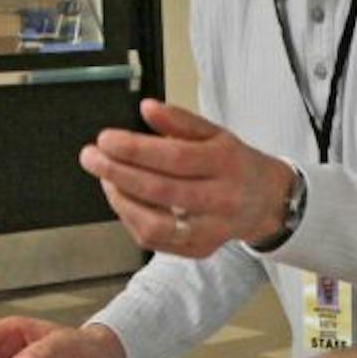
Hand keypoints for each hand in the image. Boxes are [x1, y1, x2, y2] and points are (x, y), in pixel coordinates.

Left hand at [79, 100, 294, 258]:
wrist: (266, 201)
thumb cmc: (233, 163)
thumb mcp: (214, 133)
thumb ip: (179, 120)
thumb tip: (147, 108)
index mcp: (226, 163)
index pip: (176, 158)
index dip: (136, 150)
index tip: (106, 139)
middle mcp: (221, 199)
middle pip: (161, 191)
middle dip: (118, 173)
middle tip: (91, 157)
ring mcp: (211, 230)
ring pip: (155, 225)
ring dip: (121, 201)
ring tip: (106, 178)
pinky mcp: (200, 249)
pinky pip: (155, 240)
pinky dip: (131, 219)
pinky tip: (123, 198)